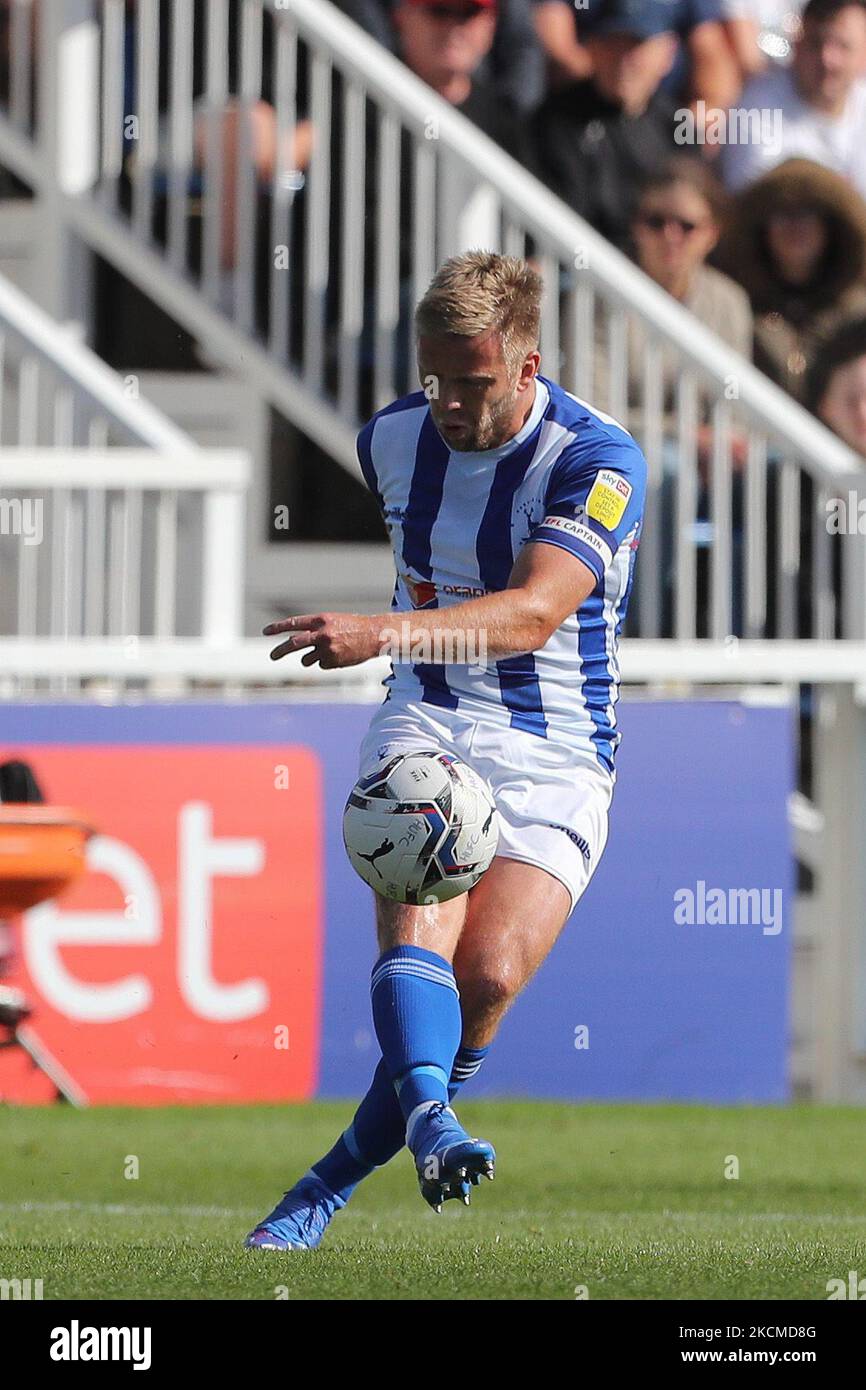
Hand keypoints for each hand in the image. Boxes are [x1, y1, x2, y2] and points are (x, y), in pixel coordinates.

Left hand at [263, 612, 380, 667]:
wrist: (374, 636)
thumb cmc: (353, 627)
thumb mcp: (332, 622)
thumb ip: (314, 630)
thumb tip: (294, 644)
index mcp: (320, 620)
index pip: (293, 623)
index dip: (278, 627)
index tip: (266, 631)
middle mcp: (321, 634)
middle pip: (293, 644)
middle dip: (280, 651)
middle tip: (272, 657)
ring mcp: (326, 649)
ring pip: (307, 659)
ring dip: (310, 659)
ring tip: (328, 652)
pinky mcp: (332, 661)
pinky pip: (321, 665)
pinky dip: (327, 663)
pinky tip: (340, 655)